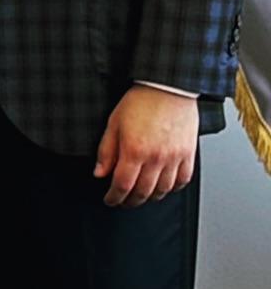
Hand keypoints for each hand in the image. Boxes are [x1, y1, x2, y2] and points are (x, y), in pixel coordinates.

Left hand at [93, 85, 198, 207]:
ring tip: (141, 196)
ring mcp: (174, 158)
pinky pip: (182, 180)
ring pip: (163, 190)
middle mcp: (156, 158)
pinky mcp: (188, 155)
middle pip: (143, 192)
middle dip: (130, 201)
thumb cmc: (141, 100)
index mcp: (135, 150)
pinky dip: (172, 188)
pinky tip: (163, 187)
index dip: (114, 197)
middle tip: (123, 201)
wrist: (168, 87)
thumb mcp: (114, 122)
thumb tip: (100, 173)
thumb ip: (106, 150)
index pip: (122, 185)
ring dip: (150, 197)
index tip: (109, 200)